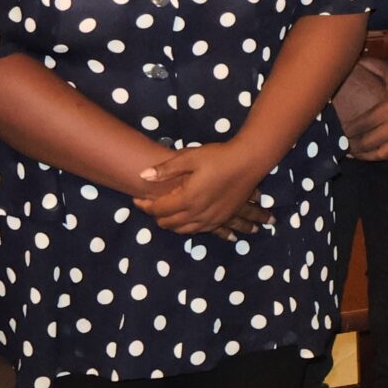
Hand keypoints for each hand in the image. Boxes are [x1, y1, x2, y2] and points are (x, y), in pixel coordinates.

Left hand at [135, 142, 272, 236]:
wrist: (250, 161)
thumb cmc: (219, 156)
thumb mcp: (190, 157)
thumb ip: (166, 169)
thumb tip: (143, 176)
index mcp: (188, 198)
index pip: (158, 209)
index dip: (144, 205)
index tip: (137, 198)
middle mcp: (198, 213)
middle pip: (169, 223)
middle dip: (156, 216)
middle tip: (150, 204)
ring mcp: (211, 219)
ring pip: (183, 230)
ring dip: (171, 224)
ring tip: (166, 214)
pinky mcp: (222, 219)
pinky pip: (200, 231)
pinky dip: (189, 228)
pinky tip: (187, 223)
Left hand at [342, 56, 387, 161]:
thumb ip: (373, 67)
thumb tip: (356, 60)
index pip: (362, 126)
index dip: (347, 131)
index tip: (337, 131)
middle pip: (369, 143)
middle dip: (352, 147)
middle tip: (340, 145)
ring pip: (384, 153)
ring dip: (367, 156)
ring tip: (355, 154)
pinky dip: (385, 155)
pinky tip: (377, 153)